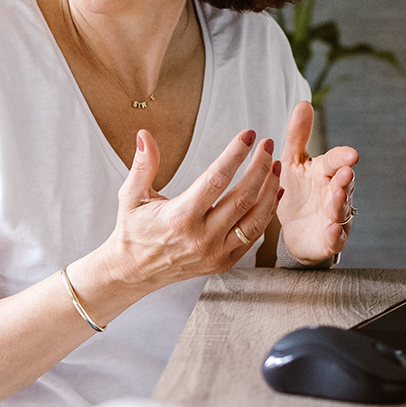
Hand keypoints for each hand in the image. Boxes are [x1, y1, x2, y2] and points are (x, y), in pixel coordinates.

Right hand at [101, 128, 281, 291]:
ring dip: (270, 190)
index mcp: (180, 217)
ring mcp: (216, 253)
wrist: (134, 272)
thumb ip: (142, 165)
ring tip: (275, 165)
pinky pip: (254, 236)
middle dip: (259, 167)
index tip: (248, 136)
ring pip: (255, 219)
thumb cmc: (133, 231)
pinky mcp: (224, 262)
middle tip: (267, 144)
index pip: (216, 180)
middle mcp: (202, 238)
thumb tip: (145, 135)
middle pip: (242, 198)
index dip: (235, 155)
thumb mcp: (130, 196)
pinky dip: (267, 213)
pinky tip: (274, 193)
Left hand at [277, 101, 358, 264]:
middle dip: (345, 180)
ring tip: (336, 197)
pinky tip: (331, 229)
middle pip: (343, 185)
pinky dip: (334, 234)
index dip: (342, 158)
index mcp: (324, 172)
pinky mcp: (329, 239)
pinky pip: (335, 238)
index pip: (334, 162)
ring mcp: (333, 217)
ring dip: (339, 204)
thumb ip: (298, 135)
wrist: (294, 229)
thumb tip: (304, 103)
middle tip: (345, 174)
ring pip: (340, 210)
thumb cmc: (296, 190)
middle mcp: (333, 192)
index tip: (350, 154)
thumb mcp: (291, 161)